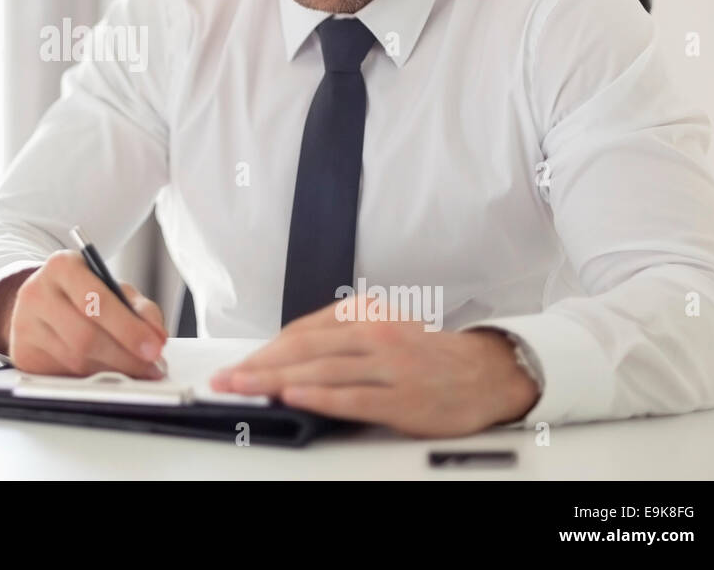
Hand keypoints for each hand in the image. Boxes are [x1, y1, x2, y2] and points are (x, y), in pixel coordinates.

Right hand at [0, 250, 167, 378]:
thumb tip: (156, 338)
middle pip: (85, 336)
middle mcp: (36, 293)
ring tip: (137, 371)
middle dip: (125, 357)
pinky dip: (92, 379)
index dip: (128, 328)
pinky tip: (107, 374)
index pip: (96, 300)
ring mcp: (24, 326)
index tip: (154, 347)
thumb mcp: (113, 289)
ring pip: (75, 361)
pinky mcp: (22, 355)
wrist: (40, 301)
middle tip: (152, 367)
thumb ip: (140, 308)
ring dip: (113, 372)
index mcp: (61, 266)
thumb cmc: (83, 294)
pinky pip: (63, 376)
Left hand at [209, 300, 540, 436]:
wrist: (485, 373)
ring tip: (245, 388)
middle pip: (303, 349)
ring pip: (321, 371)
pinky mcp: (402, 398)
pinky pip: (352, 396)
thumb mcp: (382, 330)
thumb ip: (339, 338)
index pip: (301, 332)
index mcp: (365, 315)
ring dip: (275, 380)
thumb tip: (286, 355)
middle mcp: (374, 335)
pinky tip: (293, 397)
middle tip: (227, 379)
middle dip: (258, 365)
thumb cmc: (426, 355)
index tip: (237, 365)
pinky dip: (318, 396)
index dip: (264, 350)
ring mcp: (388, 366)